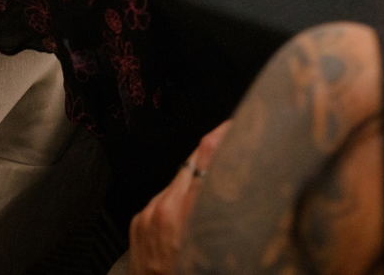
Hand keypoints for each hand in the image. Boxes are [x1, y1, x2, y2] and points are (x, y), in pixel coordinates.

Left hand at [129, 124, 230, 274]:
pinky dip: (176, 203)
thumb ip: (228, 211)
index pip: (206, 154)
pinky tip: (187, 221)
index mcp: (187, 214)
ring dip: (195, 185)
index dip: (223, 133)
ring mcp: (148, 214)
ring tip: (212, 200)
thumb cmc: (193, 272)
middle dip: (213, 159)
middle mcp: (164, 208)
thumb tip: (244, 187)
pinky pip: (163, 200)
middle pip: (193, 162)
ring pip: (179, 182)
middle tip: (235, 155)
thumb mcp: (218, 246)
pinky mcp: (138, 222)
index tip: (238, 123)